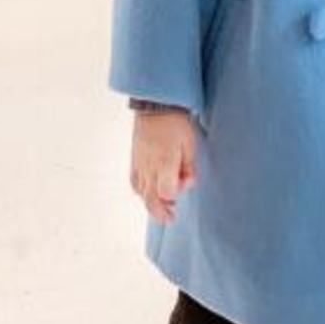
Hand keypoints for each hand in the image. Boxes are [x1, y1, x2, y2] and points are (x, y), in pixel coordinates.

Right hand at [130, 108, 196, 224]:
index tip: (185, 185)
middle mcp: (149, 167)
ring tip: (161, 209)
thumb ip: (189, 166)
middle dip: (161, 212)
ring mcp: (139, 164)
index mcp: (164, 163)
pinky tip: (147, 192)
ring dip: (151, 204)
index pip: (167, 193)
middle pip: (150, 199)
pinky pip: (134, 182)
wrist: (155, 105)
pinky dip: (141, 191)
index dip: (176, 195)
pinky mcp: (134, 159)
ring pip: (141, 193)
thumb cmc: (176, 121)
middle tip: (170, 219)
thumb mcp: (190, 142)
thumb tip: (189, 183)